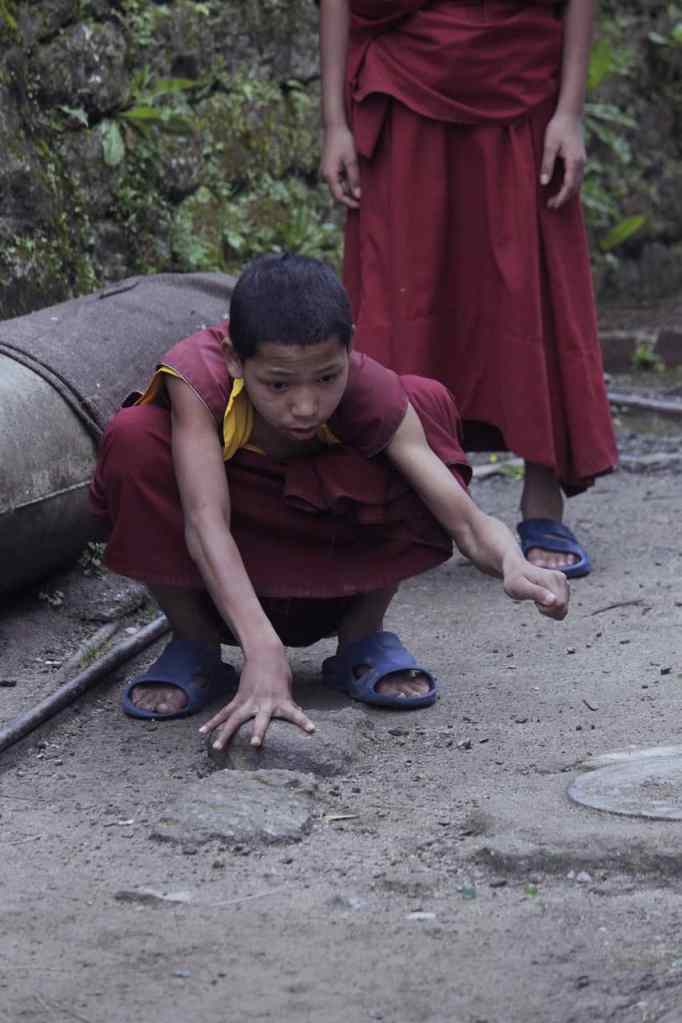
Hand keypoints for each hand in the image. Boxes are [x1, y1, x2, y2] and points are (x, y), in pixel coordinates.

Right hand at [199, 648, 314, 749]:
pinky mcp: (238, 698)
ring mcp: (249, 701)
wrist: (265, 653)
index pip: (295, 713)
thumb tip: (299, 714)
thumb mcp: (287, 688)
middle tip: (255, 744)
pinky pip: (224, 713)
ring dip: (225, 734)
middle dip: (257, 732)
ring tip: (217, 747)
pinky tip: (203, 732)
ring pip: (235, 719)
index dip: (303, 721)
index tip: (312, 730)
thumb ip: (290, 703)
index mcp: (281, 700)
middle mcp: (264, 703)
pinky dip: (213, 722)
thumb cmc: (280, 671)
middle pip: (260, 720)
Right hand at [321, 124, 360, 208]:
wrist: (333, 126)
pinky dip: (346, 182)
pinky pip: (338, 179)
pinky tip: (355, 181)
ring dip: (349, 189)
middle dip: (350, 197)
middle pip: (338, 193)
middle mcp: (325, 176)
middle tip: (364, 200)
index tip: (361, 205)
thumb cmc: (342, 141)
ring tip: (362, 190)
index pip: (339, 196)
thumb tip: (358, 195)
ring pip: (339, 186)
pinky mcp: (329, 168)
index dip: (350, 202)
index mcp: (329, 175)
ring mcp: (326, 172)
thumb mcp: (351, 160)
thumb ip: (354, 178)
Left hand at [502, 556, 569, 620]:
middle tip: (535, 600)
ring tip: (538, 598)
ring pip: (563, 610)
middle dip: (548, 610)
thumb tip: (554, 600)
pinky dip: (552, 608)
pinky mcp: (564, 587)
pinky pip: (562, 608)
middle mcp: (561, 579)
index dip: (547, 609)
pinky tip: (542, 599)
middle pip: (563, 609)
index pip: (559, 605)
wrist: (516, 570)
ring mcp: (564, 583)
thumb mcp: (519, 587)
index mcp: (552, 579)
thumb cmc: (515, 580)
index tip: (535, 601)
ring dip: (549, 609)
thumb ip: (536, 593)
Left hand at [540, 111, 584, 209]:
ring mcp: (582, 160)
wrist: (570, 113)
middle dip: (564, 198)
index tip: (551, 205)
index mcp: (574, 161)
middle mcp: (581, 162)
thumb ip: (547, 165)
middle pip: (575, 187)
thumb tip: (544, 183)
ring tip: (555, 200)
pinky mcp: (580, 158)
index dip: (561, 197)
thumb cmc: (558, 127)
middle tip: (550, 206)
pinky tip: (562, 188)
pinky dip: (570, 186)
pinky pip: (577, 177)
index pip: (569, 186)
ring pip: (578, 183)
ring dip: (567, 193)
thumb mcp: (549, 145)